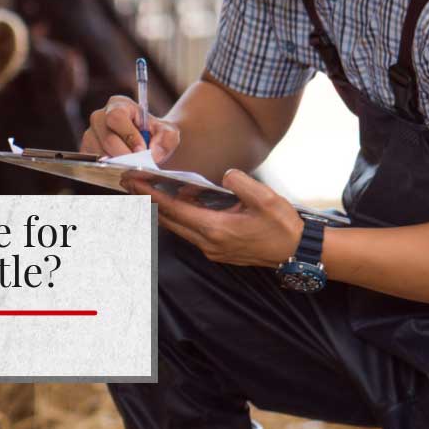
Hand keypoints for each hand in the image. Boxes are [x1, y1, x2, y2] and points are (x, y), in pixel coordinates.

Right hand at [81, 95, 179, 164]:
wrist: (148, 146)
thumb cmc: (156, 136)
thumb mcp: (169, 134)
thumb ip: (166, 139)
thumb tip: (152, 152)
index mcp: (118, 105)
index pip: (116, 117)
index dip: (129, 135)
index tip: (142, 150)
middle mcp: (99, 117)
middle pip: (106, 138)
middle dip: (125, 155)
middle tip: (138, 165)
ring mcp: (90, 134)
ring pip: (99, 153)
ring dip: (117, 164)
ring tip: (132, 167)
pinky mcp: (86, 150)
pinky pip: (94, 163)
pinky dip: (108, 169)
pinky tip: (122, 170)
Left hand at [122, 169, 304, 267]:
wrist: (297, 252)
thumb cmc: (283, 225)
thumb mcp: (266, 198)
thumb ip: (240, 183)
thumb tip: (223, 176)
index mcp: (215, 229)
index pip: (173, 210)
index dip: (150, 195)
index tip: (132, 182)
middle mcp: (208, 242)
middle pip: (168, 220)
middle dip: (148, 201)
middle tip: (131, 182)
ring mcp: (211, 249)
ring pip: (177, 227)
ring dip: (163, 209)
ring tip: (150, 188)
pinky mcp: (217, 250)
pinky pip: (190, 231)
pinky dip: (180, 215)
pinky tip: (183, 200)